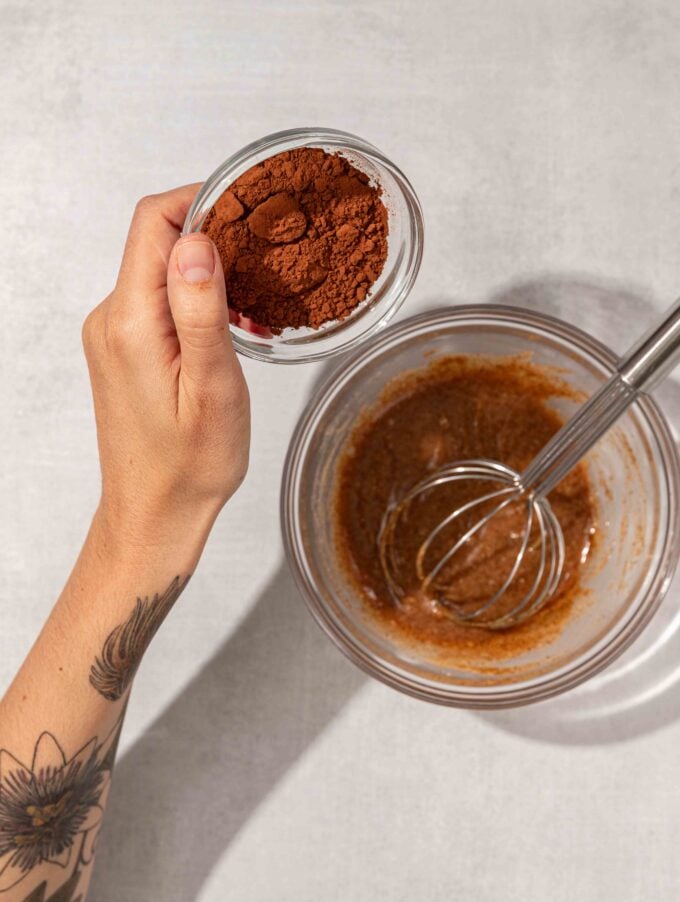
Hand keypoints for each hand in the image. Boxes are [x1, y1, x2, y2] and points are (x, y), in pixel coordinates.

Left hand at [81, 185, 249, 551]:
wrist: (155, 512)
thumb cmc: (189, 464)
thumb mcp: (211, 387)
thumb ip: (201, 310)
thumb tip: (196, 241)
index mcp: (130, 322)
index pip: (154, 221)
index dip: (203, 200)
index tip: (250, 210)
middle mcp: (111, 319)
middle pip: (157, 239)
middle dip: (215, 238)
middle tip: (266, 263)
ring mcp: (113, 334)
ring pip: (162, 270)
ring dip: (211, 275)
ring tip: (255, 310)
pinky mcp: (123, 348)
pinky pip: (159, 301)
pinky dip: (198, 301)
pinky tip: (231, 331)